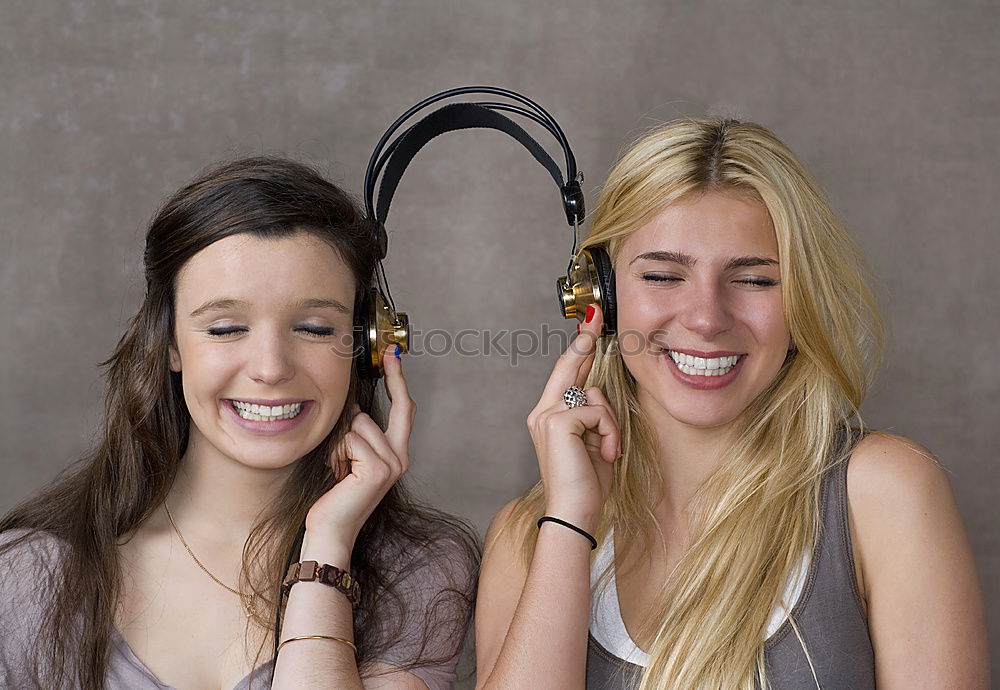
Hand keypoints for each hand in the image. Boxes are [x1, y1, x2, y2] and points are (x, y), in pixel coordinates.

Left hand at [301, 345, 413, 564]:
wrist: (330, 530)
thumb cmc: (335, 497)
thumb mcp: (350, 459)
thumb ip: (359, 435)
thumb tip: (357, 407)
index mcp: (396, 456)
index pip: (403, 412)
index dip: (400, 383)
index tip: (393, 357)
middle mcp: (400, 458)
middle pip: (400, 408)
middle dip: (395, 378)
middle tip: (390, 354)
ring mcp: (393, 464)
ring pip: (361, 423)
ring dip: (341, 440)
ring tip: (337, 465)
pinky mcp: (378, 469)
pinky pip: (352, 438)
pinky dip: (338, 450)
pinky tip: (337, 471)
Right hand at [526, 305, 620, 533]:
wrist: (575, 514)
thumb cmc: (587, 486)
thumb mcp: (595, 443)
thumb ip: (594, 416)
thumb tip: (598, 392)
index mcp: (548, 417)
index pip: (566, 375)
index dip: (578, 349)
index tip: (588, 325)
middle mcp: (542, 412)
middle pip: (569, 366)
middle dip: (585, 339)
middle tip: (595, 314)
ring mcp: (546, 415)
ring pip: (593, 394)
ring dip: (610, 422)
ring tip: (608, 450)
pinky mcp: (557, 421)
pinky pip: (597, 410)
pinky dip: (609, 432)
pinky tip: (606, 453)